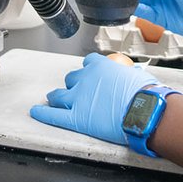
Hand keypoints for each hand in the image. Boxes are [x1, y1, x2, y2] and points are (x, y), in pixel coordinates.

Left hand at [30, 53, 159, 144]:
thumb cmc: (146, 94)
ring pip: (59, 96)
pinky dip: (42, 113)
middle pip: (72, 79)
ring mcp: (78, 99)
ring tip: (53, 100)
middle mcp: (85, 79)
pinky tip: (36, 112)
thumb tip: (134, 77)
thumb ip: (129, 76)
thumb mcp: (138, 77)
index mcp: (100, 66)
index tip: (91, 75)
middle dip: (73, 85)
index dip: (89, 71)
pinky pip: (54, 115)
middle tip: (77, 92)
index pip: (88, 63)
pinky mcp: (76, 118)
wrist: (144, 110)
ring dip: (56, 97)